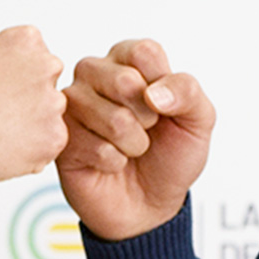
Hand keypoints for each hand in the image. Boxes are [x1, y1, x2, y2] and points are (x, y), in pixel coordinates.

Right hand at [0, 26, 67, 184]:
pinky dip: (32, 150)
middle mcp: (46, 66)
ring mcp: (53, 102)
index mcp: (26, 40)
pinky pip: (49, 144)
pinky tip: (4, 148)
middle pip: (49, 84)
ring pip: (51, 115)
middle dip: (31, 98)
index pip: (37, 56)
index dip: (17, 76)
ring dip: (33, 125)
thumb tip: (4, 60)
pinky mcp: (55, 137)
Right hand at [56, 39, 214, 240]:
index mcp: (128, 60)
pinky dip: (113, 162)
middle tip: (146, 130)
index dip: (162, 87)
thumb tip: (153, 93)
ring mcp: (73, 104)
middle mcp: (95, 74)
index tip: (164, 107)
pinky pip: (94, 147)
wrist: (150, 205)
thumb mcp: (199, 121)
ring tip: (129, 149)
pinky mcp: (59, 136)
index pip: (144, 52)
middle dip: (147, 118)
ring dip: (133, 144)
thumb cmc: (171, 156)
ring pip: (111, 117)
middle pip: (124, 80)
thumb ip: (188, 92)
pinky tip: (110, 163)